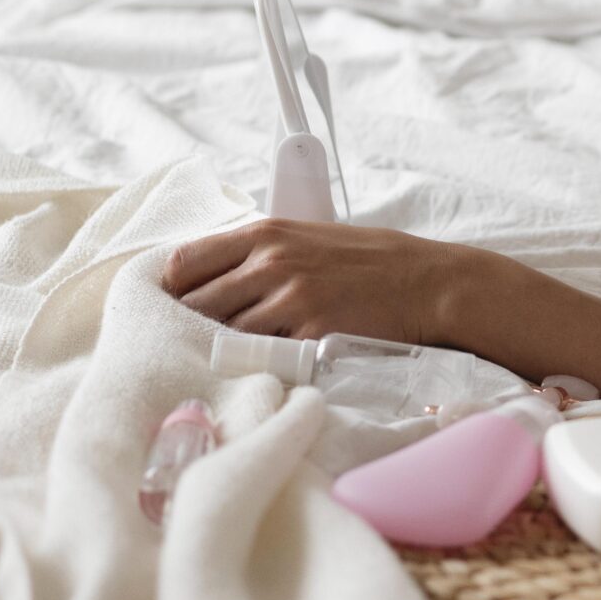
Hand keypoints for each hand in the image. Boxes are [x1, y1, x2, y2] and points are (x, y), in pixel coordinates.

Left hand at [161, 217, 482, 344]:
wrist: (428, 283)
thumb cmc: (370, 261)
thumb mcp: (309, 238)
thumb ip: (260, 254)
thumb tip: (212, 283)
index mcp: (265, 233)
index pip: (183, 262)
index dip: (173, 291)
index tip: (178, 309)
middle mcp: (271, 262)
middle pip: (195, 305)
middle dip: (195, 327)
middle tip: (200, 344)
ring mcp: (290, 299)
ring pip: (224, 336)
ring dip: (228, 350)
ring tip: (238, 359)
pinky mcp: (310, 334)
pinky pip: (264, 358)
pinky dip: (262, 365)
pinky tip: (272, 366)